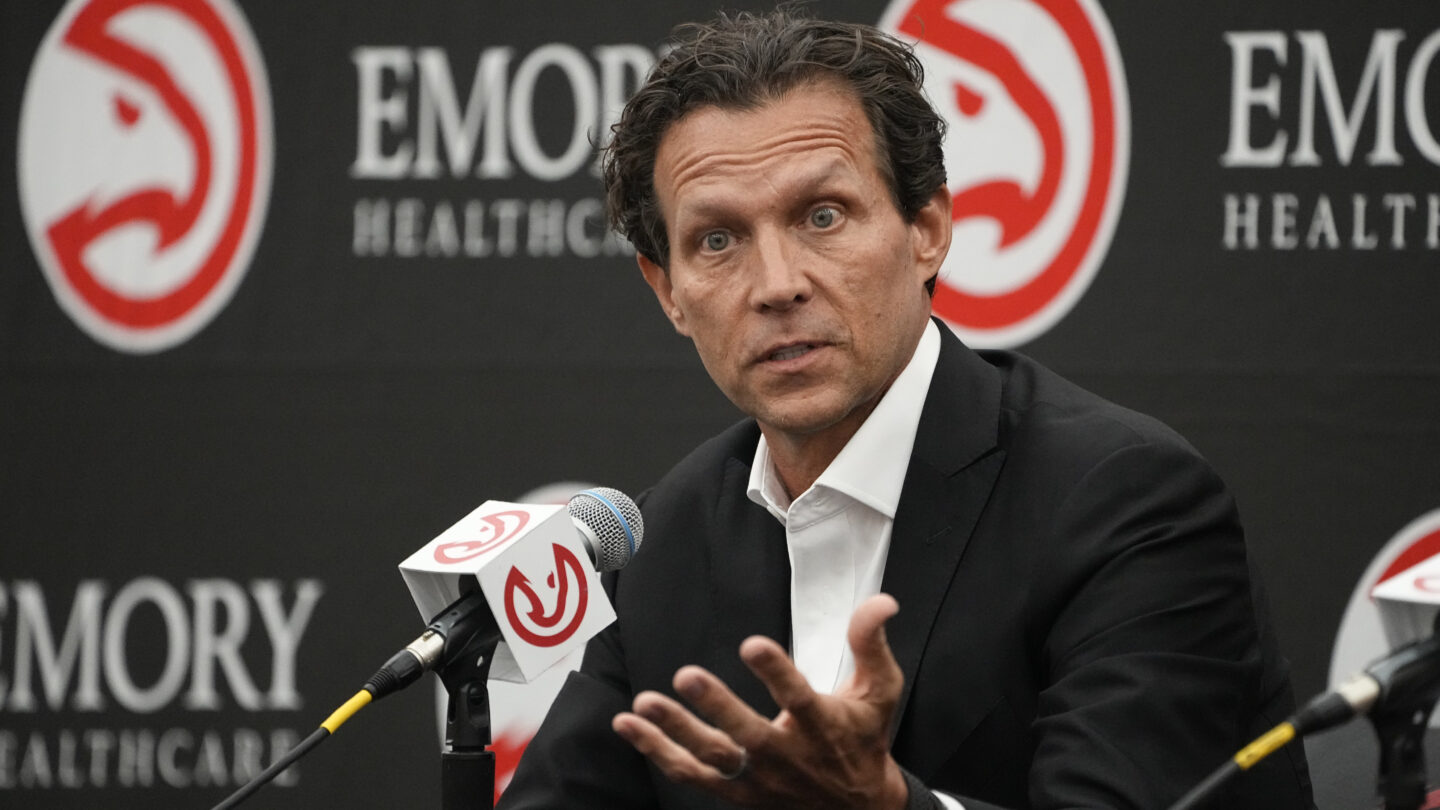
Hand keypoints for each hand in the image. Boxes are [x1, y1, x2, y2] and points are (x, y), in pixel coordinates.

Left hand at [611, 594, 909, 809]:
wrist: (858, 809)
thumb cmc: (863, 739)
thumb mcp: (879, 691)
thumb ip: (871, 643)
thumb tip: (882, 600)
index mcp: (821, 725)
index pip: (799, 697)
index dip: (776, 672)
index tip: (753, 645)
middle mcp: (787, 755)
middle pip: (748, 735)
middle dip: (717, 707)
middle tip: (687, 676)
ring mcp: (758, 777)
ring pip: (712, 757)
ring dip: (675, 731)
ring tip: (644, 703)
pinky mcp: (735, 790)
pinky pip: (690, 774)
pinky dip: (657, 751)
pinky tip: (628, 726)